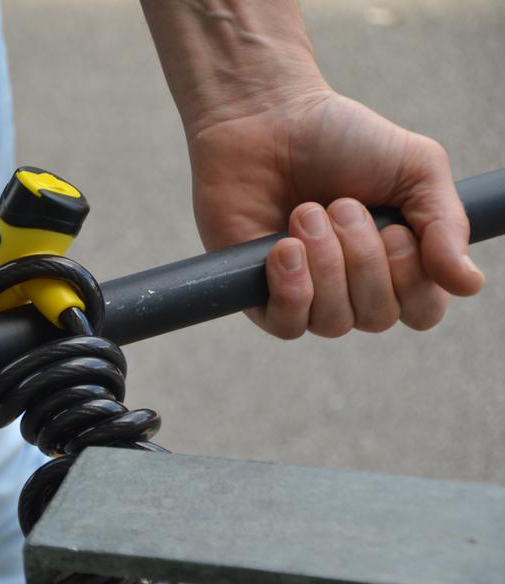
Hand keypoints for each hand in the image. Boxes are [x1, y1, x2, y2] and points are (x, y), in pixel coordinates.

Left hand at [189, 89, 483, 338]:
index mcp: (395, 264)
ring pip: (332, 322)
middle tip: (340, 204)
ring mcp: (303, 293)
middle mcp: (350, 288)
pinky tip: (284, 248)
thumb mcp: (416, 168)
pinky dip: (291, 289)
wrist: (266, 118)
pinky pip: (286, 325)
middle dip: (362, 257)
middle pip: (375, 317)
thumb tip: (469, 285)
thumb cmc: (340, 140)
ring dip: (325, 263)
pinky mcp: (256, 293)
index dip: (411, 277)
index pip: (421, 311)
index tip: (394, 227)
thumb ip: (446, 225)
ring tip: (306, 212)